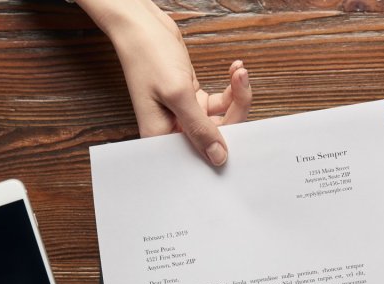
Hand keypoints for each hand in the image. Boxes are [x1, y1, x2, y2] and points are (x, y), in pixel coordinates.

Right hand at [79, 0, 251, 164]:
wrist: (141, 26)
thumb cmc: (148, 56)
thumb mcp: (177, 94)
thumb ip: (200, 128)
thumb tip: (218, 158)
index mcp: (162, 137)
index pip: (200, 153)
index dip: (225, 144)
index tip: (242, 122)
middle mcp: (173, 130)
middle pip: (216, 136)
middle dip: (236, 111)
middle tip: (242, 85)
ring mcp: (184, 115)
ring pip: (221, 119)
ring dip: (236, 96)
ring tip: (239, 73)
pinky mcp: (191, 100)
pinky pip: (218, 104)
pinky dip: (230, 89)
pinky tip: (234, 71)